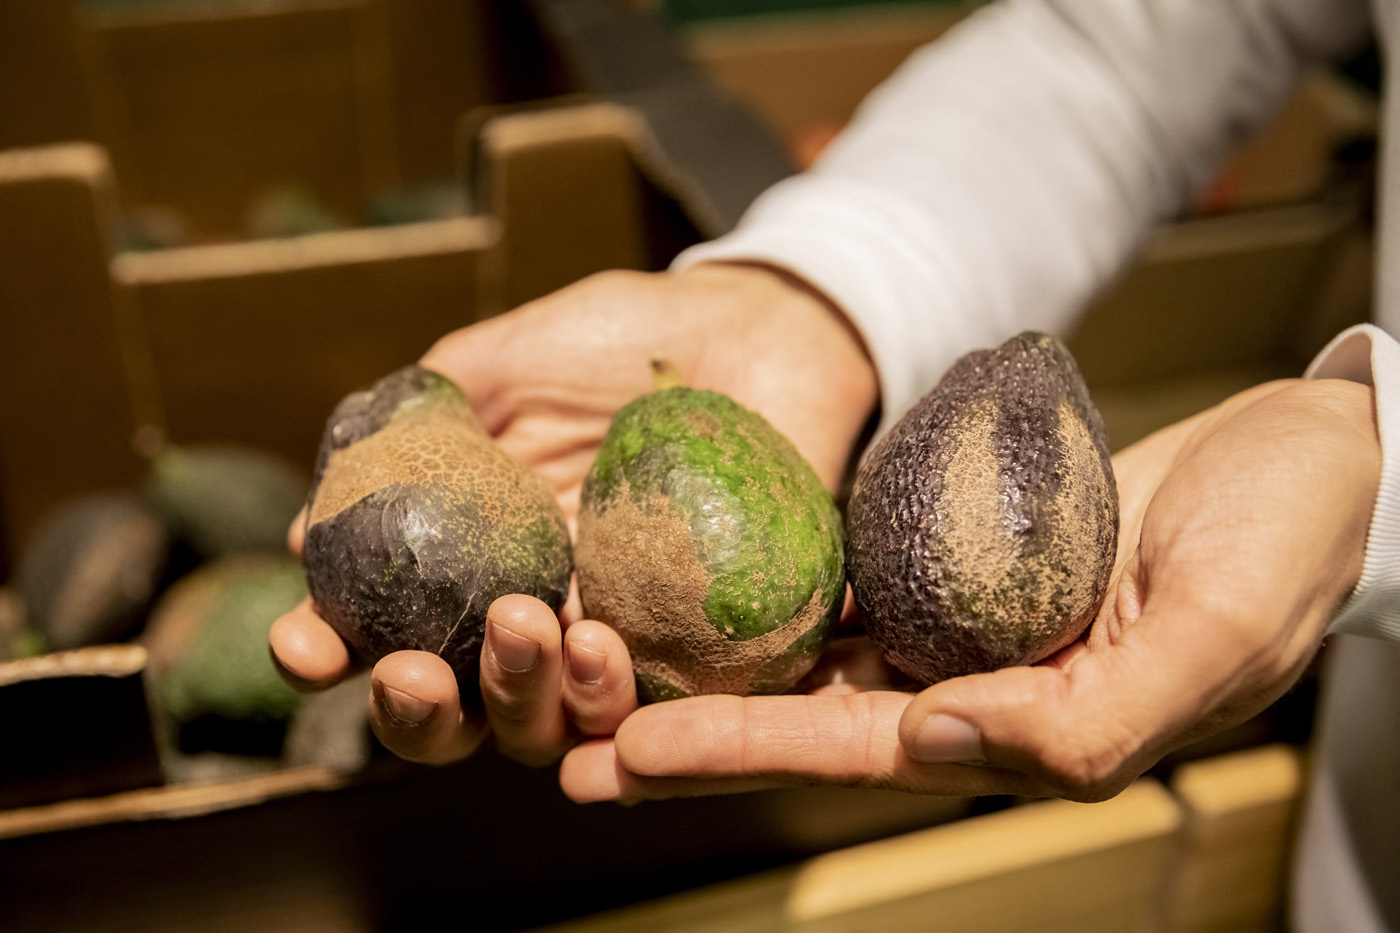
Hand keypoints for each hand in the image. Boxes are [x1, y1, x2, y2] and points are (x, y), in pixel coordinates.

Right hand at [269, 262, 878, 764]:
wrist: (757, 326)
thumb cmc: (624, 340)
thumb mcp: (499, 366)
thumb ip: (414, 431)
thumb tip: (311, 527)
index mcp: (475, 561)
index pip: (386, 633)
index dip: (331, 653)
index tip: (304, 641)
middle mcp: (536, 616)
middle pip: (455, 716)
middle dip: (413, 714)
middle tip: (408, 671)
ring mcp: (619, 638)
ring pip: (546, 729)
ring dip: (515, 698)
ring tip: (526, 622)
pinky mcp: (705, 651)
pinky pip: (654, 711)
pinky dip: (613, 699)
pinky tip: (596, 641)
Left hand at [559, 377, 1378, 801]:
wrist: (1316, 455)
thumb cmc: (1287, 540)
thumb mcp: (1215, 632)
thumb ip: (1092, 715)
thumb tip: (942, 745)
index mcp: (1028, 725)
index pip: (859, 754)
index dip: (741, 757)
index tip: (626, 758)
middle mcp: (978, 685)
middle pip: (805, 717)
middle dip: (686, 731)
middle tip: (563, 736)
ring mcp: (962, 620)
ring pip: (812, 653)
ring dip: (708, 663)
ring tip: (599, 664)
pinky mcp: (959, 557)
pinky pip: (851, 578)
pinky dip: (772, 590)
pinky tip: (698, 586)